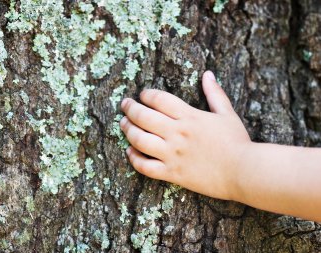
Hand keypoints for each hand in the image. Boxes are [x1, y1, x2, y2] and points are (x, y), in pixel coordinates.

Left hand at [120, 71, 251, 200]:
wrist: (244, 172)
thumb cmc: (237, 142)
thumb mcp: (227, 114)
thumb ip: (214, 93)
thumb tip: (208, 74)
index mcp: (189, 116)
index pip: (158, 99)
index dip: (146, 95)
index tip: (142, 95)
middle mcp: (177, 133)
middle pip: (143, 117)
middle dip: (129, 108)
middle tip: (125, 105)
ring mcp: (172, 154)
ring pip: (139, 140)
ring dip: (127, 130)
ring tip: (123, 124)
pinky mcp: (172, 173)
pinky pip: (145, 166)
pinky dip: (133, 158)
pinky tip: (130, 152)